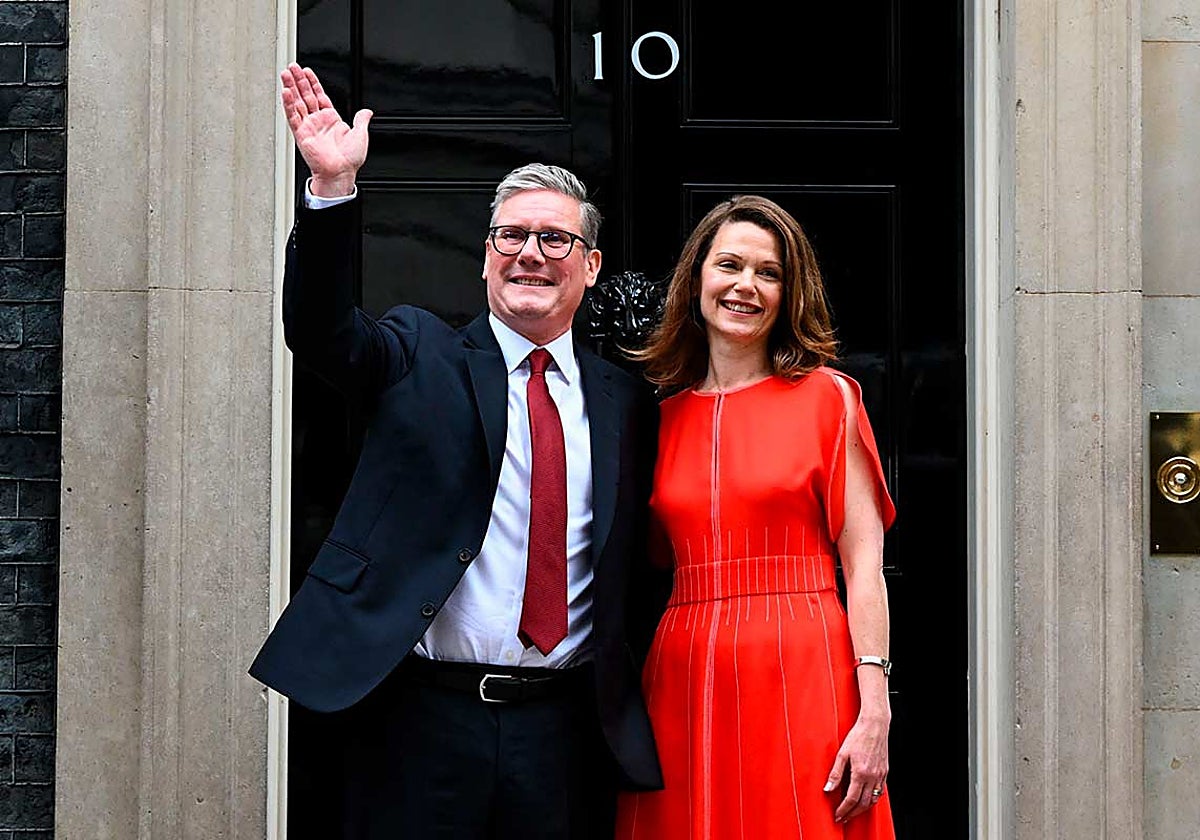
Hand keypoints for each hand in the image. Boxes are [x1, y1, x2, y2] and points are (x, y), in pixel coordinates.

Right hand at [280, 62, 372, 195]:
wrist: (341, 173)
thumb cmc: (350, 159)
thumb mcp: (361, 134)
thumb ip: (361, 120)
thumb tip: (367, 112)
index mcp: (331, 119)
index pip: (319, 95)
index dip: (313, 82)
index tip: (307, 71)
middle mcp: (318, 121)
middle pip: (306, 95)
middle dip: (299, 80)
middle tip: (292, 66)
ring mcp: (309, 126)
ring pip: (297, 102)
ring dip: (291, 88)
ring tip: (286, 73)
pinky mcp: (302, 134)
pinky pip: (293, 116)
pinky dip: (289, 104)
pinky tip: (286, 92)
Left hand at [823, 712, 889, 822]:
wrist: (875, 726)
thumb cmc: (858, 736)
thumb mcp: (842, 754)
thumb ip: (835, 773)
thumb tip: (828, 789)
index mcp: (861, 773)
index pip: (851, 799)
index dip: (843, 810)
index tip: (837, 815)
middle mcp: (873, 777)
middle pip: (863, 804)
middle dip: (852, 814)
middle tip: (843, 818)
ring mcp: (880, 775)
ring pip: (873, 800)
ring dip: (862, 809)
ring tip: (852, 812)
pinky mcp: (885, 772)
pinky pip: (880, 792)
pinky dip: (872, 800)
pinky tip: (865, 800)